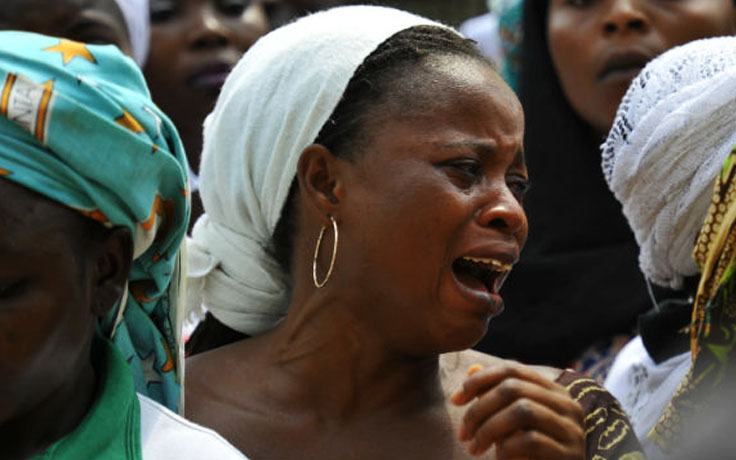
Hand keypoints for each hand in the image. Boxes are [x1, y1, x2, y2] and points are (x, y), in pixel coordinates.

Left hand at [450, 361, 584, 458]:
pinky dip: (507, 448)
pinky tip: (499, 458)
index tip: (455, 400)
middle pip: (514, 388)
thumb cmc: (530, 454)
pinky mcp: (570, 454)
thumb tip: (472, 368)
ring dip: (489, 429)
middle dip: (479, 409)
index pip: (512, 369)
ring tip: (475, 448)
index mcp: (554, 391)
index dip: (479, 381)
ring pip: (523, 410)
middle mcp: (568, 405)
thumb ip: (495, 396)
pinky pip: (532, 440)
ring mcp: (572, 429)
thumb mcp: (509, 423)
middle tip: (463, 434)